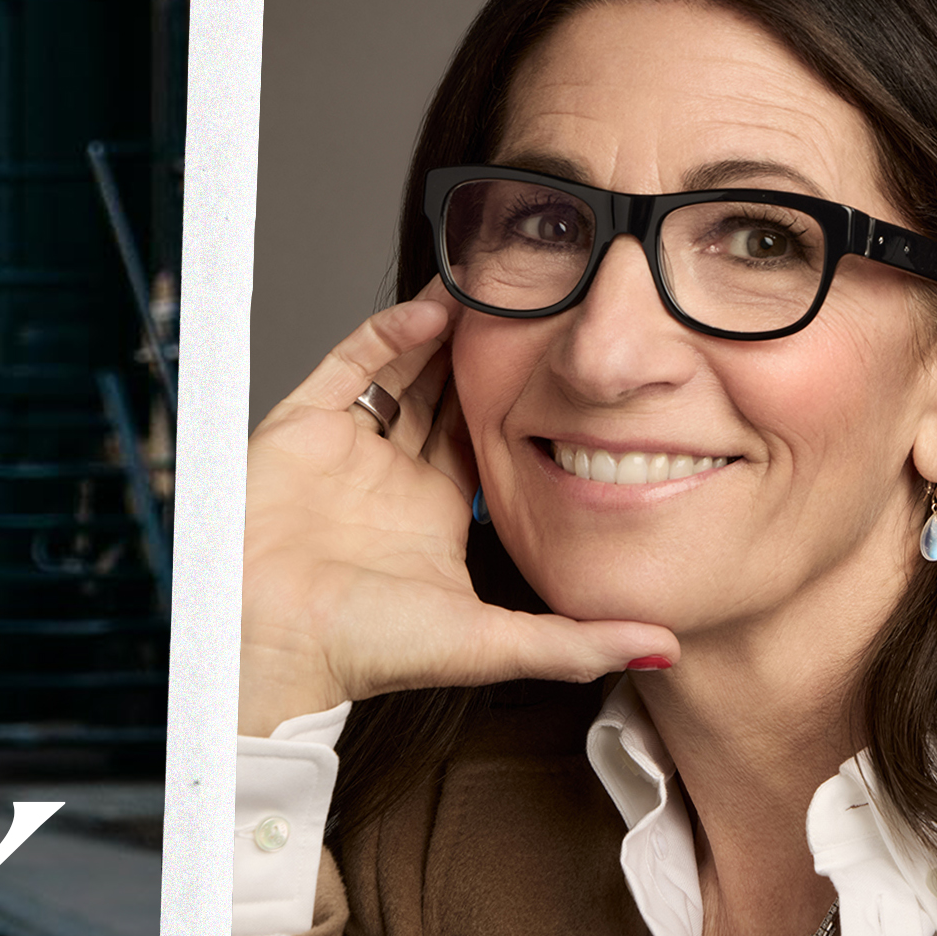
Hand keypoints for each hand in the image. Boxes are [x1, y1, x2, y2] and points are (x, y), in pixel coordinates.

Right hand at [237, 281, 677, 735]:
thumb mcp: (489, 645)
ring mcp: (347, 448)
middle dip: (483, 348)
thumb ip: (574, 643)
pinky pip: (348, 365)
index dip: (522, 398)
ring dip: (442, 329)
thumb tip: (666, 647)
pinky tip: (426, 312)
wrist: (271, 645)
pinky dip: (386, 335)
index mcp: (435, 514)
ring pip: (400, 368)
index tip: (566, 359)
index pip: (487, 437)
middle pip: (446, 392)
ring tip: (485, 284)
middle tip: (527, 300)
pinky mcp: (302, 426)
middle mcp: (392, 474)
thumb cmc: (363, 651)